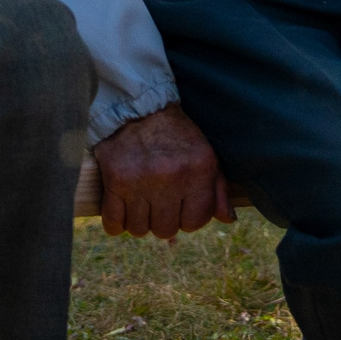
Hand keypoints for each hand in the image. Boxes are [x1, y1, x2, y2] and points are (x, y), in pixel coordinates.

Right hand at [93, 104, 234, 240]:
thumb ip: (217, 189)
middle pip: (165, 230)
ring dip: (139, 221)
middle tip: (158, 202)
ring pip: (138, 229)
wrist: (139, 108)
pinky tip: (121, 210)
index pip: (194, 222)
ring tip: (140, 202)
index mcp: (198, 171)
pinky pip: (112, 222)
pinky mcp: (115, 180)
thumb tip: (228, 219)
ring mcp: (141, 180)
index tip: (181, 205)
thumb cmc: (177, 135)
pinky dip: (115, 223)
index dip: (187, 218)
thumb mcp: (205, 155)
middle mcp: (171, 177)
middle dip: (162, 220)